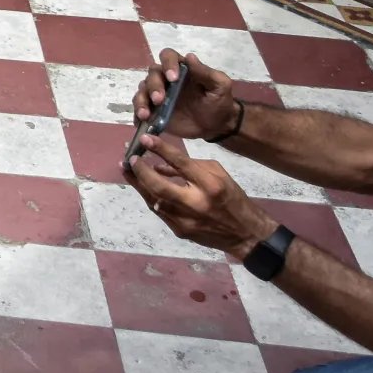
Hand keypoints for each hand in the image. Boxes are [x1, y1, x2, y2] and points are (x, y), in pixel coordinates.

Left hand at [126, 135, 277, 258]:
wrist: (246, 234)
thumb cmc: (233, 199)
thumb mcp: (219, 175)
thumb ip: (191, 167)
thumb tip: (160, 164)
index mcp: (210, 186)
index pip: (181, 164)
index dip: (161, 149)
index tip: (145, 138)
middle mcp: (196, 204)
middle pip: (159, 186)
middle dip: (140, 171)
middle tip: (129, 158)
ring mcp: (186, 220)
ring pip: (153, 200)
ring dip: (138, 184)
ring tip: (127, 170)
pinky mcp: (179, 231)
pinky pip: (159, 211)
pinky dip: (149, 196)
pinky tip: (141, 186)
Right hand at [136, 49, 237, 139]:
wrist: (217, 126)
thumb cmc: (219, 102)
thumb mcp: (220, 86)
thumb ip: (206, 72)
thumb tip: (190, 57)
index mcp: (181, 69)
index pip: (168, 56)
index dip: (167, 64)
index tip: (172, 78)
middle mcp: (166, 79)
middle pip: (152, 74)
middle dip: (154, 86)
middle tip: (159, 100)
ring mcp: (158, 95)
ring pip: (142, 91)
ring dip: (141, 100)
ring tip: (145, 114)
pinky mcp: (154, 111)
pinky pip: (140, 109)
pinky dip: (137, 114)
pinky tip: (141, 121)